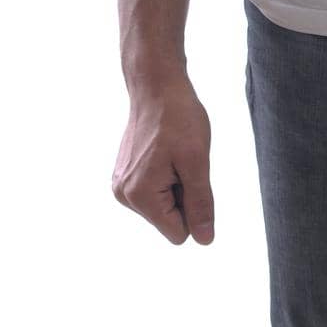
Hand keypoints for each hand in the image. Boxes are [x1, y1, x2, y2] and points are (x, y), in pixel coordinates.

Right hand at [112, 76, 215, 244]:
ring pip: (163, 205)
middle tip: (182, 160)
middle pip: (169, 219)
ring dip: (175, 184)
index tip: (190, 174)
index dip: (194, 206)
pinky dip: (165, 175)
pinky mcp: (124, 175)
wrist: (156, 86)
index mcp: (140, 196)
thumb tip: (204, 240)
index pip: (178, 233)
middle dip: (182, 193)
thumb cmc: (179, 118)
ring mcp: (121, 185)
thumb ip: (200, 204)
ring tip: (173, 154)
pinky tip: (164, 151)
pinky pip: (154, 191)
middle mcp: (124, 196)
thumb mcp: (198, 161)